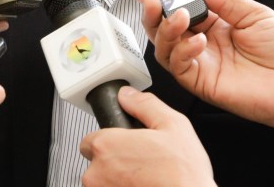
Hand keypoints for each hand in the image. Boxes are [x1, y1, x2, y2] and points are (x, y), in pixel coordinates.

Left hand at [80, 86, 215, 186]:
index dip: (109, 141)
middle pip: (95, 164)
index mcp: (106, 146)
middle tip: (139, 163)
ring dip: (117, 181)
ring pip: (103, 184)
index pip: (90, 140)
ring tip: (145, 179)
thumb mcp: (172, 124)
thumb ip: (144, 105)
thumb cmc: (182, 174)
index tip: (124, 145)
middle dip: (112, 163)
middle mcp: (96, 174)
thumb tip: (128, 95)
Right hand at [136, 0, 273, 136]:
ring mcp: (200, 62)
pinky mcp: (201, 82)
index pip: (181, 4)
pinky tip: (197, 41)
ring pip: (164, 46)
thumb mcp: (255, 13)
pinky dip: (180, 51)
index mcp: (215, 22)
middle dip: (153, 9)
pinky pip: (177, 66)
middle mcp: (203, 41)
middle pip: (164, 25)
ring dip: (164, 28)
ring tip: (179, 15)